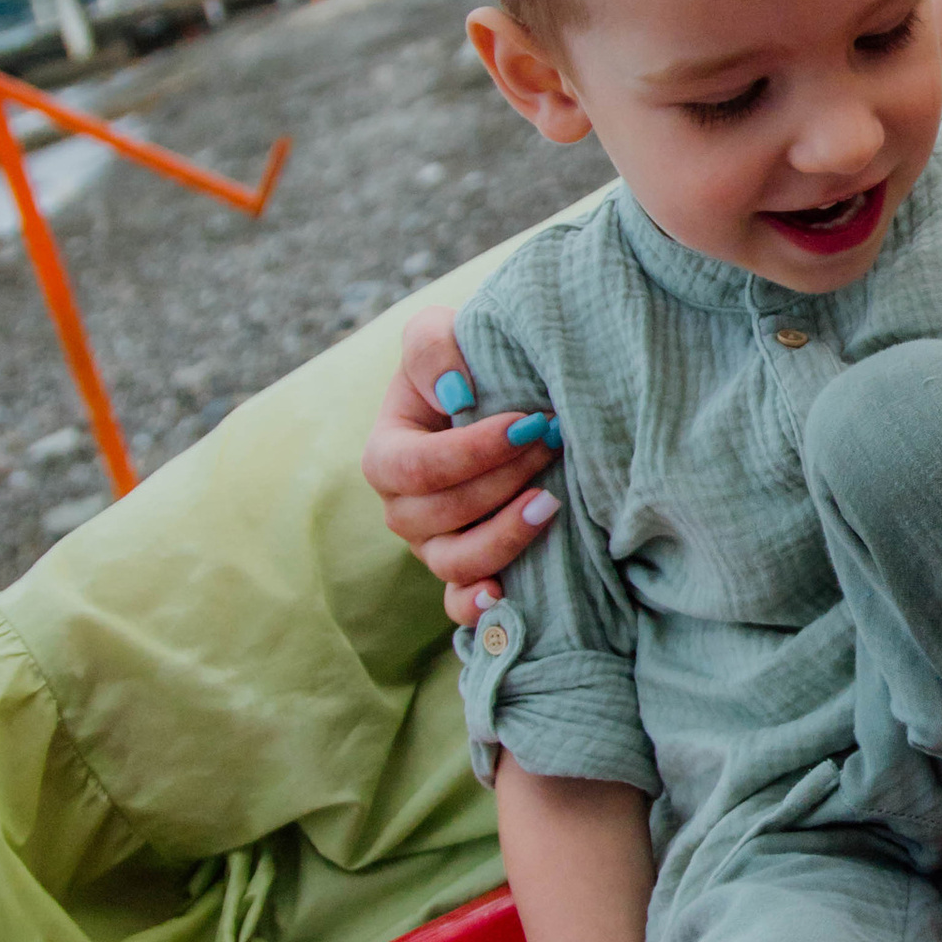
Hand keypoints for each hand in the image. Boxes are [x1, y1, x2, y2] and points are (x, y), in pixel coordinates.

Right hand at [363, 304, 563, 622]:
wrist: (505, 398)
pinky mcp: (466, 573)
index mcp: (387, 454)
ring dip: (504, 537)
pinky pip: (460, 605)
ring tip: (551, 503)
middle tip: (554, 443)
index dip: (471, 451)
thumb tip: (456, 392)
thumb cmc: (469, 363)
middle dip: (501, 482)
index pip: (415, 467)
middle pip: (438, 515)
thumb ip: (433, 346)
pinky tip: (505, 595)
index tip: (529, 422)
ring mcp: (433, 547)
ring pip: (455, 562)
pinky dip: (478, 607)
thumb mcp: (439, 333)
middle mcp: (402, 508)